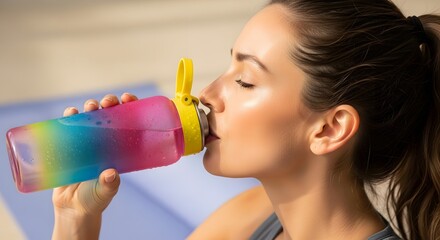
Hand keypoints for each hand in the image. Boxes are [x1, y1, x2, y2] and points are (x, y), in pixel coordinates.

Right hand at [52, 93, 137, 239]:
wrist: (73, 209)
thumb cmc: (95, 199)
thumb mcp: (105, 192)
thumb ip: (109, 184)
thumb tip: (110, 174)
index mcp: (120, 147)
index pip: (129, 121)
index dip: (130, 106)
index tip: (129, 99)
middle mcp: (105, 141)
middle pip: (109, 114)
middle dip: (109, 103)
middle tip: (108, 103)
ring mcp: (87, 142)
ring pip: (90, 117)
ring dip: (90, 107)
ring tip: (90, 107)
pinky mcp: (69, 145)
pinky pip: (69, 127)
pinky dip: (70, 117)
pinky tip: (71, 113)